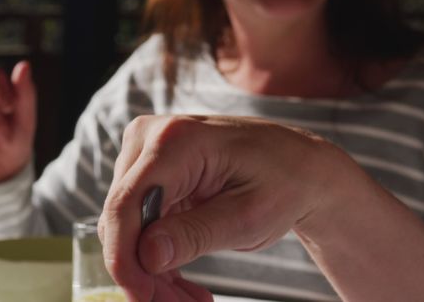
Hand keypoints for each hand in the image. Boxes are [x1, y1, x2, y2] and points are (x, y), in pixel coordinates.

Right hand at [98, 115, 348, 301]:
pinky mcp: (152, 171)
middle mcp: (152, 137)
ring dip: (152, 271)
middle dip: (144, 273)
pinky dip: (157, 258)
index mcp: (177, 140)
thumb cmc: (284, 183)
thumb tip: (146, 256)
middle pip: (122, 219)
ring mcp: (148, 152)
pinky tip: (184, 286)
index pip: (125, 205)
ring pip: (127, 227)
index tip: (143, 299)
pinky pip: (139, 224)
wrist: (301, 167)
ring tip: (192, 300)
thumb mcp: (248, 217)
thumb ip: (195, 234)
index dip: (124, 259)